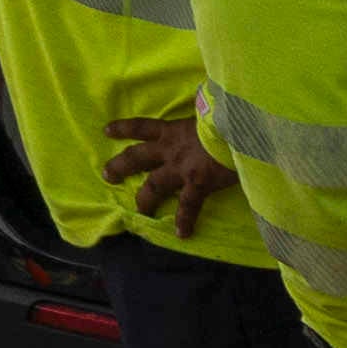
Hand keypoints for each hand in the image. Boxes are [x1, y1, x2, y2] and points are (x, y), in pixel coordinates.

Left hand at [104, 107, 230, 221]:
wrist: (240, 129)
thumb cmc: (225, 118)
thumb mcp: (206, 113)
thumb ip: (199, 117)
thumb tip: (205, 113)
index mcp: (172, 130)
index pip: (142, 127)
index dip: (124, 128)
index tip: (106, 130)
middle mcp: (170, 149)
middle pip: (137, 157)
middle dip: (120, 166)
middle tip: (107, 175)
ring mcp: (181, 168)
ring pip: (154, 185)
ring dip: (145, 199)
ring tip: (140, 211)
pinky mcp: (198, 184)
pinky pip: (188, 206)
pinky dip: (185, 221)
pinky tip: (182, 234)